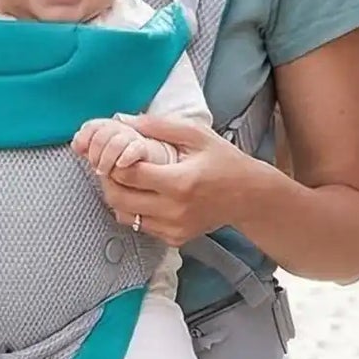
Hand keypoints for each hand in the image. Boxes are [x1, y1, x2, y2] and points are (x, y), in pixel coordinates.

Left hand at [92, 112, 247, 247]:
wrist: (249, 196)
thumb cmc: (224, 161)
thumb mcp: (197, 135)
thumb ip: (159, 126)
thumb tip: (124, 120)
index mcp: (180, 182)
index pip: (129, 174)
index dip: (114, 161)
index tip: (116, 152)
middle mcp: (174, 210)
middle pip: (119, 198)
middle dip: (109, 179)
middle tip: (112, 165)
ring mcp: (173, 228)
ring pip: (125, 215)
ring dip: (118, 196)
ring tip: (127, 180)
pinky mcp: (174, 238)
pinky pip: (140, 226)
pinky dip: (134, 210)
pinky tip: (144, 195)